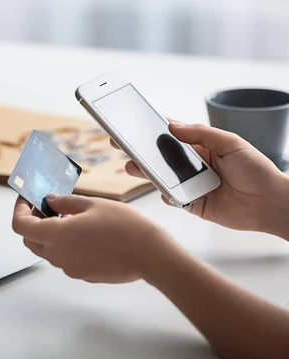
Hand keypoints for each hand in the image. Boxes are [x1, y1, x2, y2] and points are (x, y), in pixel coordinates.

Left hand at [11, 194, 179, 282]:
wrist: (150, 255)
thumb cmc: (124, 227)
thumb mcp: (92, 204)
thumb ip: (64, 202)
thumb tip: (49, 200)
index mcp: (56, 235)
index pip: (21, 226)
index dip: (19, 210)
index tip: (26, 199)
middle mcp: (58, 255)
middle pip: (30, 240)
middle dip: (32, 222)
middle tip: (47, 206)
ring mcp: (69, 268)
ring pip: (47, 250)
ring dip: (49, 234)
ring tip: (69, 216)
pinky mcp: (82, 275)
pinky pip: (65, 259)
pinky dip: (65, 245)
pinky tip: (84, 233)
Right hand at [113, 121, 288, 237]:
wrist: (269, 204)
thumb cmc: (257, 170)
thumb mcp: (231, 143)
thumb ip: (202, 134)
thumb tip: (173, 126)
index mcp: (201, 147)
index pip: (172, 135)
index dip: (152, 128)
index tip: (135, 122)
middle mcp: (192, 165)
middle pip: (160, 156)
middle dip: (140, 150)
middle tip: (121, 143)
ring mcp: (189, 184)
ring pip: (160, 177)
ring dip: (145, 172)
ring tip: (131, 166)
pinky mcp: (190, 203)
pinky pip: (170, 198)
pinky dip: (165, 195)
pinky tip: (165, 191)